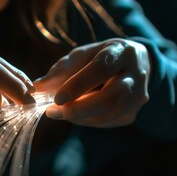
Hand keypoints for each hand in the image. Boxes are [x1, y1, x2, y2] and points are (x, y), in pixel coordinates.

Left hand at [34, 38, 150, 127]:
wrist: (133, 66)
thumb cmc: (100, 58)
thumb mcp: (81, 55)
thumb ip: (61, 70)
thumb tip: (38, 87)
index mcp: (122, 53)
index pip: (101, 69)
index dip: (78, 85)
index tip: (57, 98)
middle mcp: (136, 76)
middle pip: (110, 98)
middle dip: (78, 109)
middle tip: (52, 112)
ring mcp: (138, 98)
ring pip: (108, 115)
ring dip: (79, 117)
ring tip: (58, 112)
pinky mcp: (132, 114)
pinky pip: (106, 122)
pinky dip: (86, 120)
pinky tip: (74, 113)